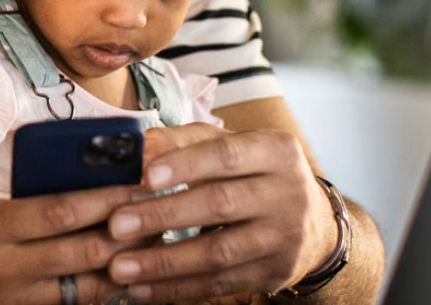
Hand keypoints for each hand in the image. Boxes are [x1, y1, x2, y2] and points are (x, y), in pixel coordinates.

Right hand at [0, 90, 141, 304]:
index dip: (100, 200)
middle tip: (164, 212)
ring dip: (121, 269)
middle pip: (80, 254)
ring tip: (157, 246)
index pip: (55, 214)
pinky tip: (123, 279)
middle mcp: (2, 271)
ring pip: (82, 291)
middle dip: (125, 233)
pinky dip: (97, 297)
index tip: (136, 183)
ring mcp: (11, 302)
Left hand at [103, 123, 337, 301]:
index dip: (185, 165)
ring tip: (121, 266)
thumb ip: (184, 141)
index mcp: (277, 151)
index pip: (227, 154)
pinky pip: (221, 284)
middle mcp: (288, 193)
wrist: (313, 223)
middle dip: (164, 215)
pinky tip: (143, 288)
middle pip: (221, 204)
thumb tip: (138, 146)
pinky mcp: (274, 274)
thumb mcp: (231, 146)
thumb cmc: (254, 174)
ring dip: (165, 262)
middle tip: (117, 225)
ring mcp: (284, 238)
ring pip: (219, 252)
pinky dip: (178, 288)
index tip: (144, 176)